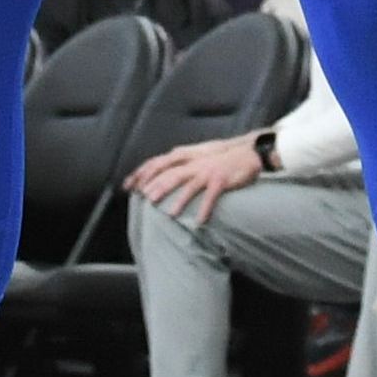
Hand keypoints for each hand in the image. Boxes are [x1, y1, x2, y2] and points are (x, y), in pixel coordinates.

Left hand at [127, 135, 264, 220]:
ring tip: (170, 214)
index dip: (143, 174)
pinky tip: (199, 222)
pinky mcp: (222, 180)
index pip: (158, 163)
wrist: (247, 154)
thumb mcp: (196, 159)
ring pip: (190, 186)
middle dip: (157, 186)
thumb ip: (179, 166)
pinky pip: (211, 196)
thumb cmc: (219, 160)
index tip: (129, 186)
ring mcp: (208, 171)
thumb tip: (159, 178)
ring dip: (180, 200)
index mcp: (185, 158)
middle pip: (171, 174)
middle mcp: (194, 163)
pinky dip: (205, 209)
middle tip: (145, 199)